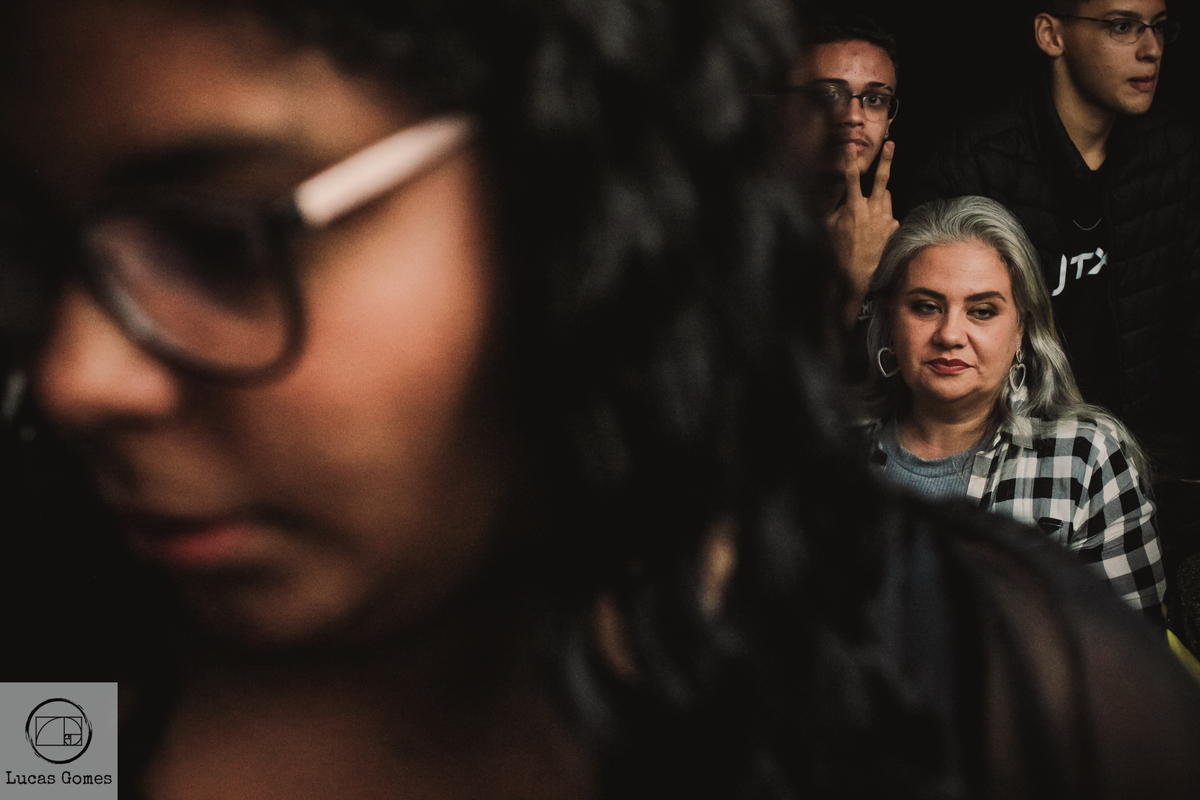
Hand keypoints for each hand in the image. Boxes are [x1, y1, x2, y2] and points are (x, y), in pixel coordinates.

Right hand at [827, 141, 898, 325]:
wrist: (855, 274)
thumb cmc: (837, 250)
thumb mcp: (827, 226)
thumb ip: (833, 205)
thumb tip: (836, 191)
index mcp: (854, 208)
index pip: (852, 178)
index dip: (850, 161)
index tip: (850, 148)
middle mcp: (873, 210)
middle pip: (882, 179)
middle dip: (886, 160)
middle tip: (891, 144)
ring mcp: (886, 219)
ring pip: (887, 196)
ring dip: (879, 195)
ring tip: (868, 207)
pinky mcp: (893, 228)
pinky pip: (889, 214)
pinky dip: (882, 215)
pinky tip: (873, 228)